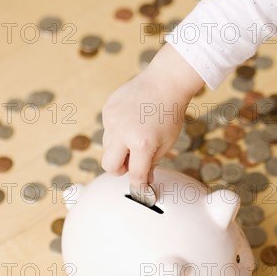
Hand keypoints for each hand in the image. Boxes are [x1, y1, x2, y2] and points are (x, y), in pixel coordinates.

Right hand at [101, 43, 204, 188]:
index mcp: (142, 143)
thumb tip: (143, 181)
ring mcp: (112, 121)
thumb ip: (152, 164)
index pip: (135, 175)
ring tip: (136, 134)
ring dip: (120, 148)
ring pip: (108, 147)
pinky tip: (132, 120)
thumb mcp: (166, 143)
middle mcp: (123, 133)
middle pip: (110, 167)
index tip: (142, 192)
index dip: (139, 186)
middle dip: (120, 169)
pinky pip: (108, 130)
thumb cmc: (169, 113)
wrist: (164, 82)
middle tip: (132, 163)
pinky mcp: (107, 110)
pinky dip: (118, 131)